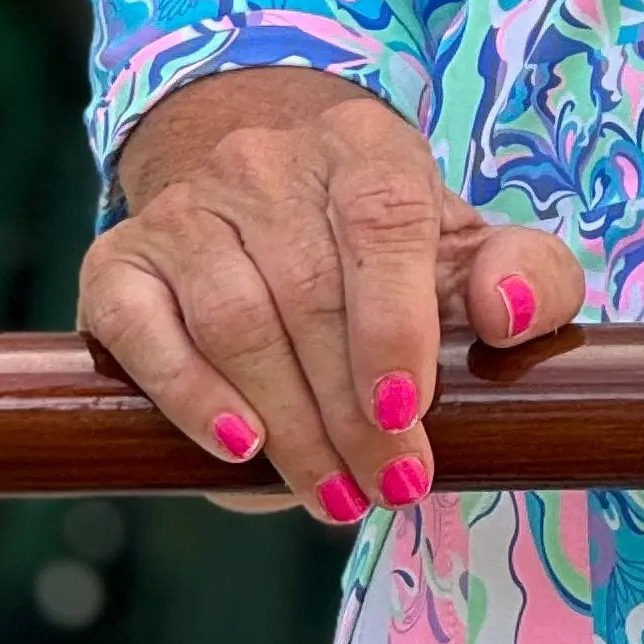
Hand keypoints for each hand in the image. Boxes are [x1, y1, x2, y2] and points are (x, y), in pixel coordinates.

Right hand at [78, 65, 586, 520]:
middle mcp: (263, 161)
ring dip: (287, 425)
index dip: (395, 322)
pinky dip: (188, 394)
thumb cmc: (386, 251)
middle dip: (350, 411)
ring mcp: (184, 208)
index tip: (410, 415)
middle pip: (308, 290)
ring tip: (333, 498)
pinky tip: (239, 450)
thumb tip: (512, 314)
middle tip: (387, 489)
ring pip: (232, 319)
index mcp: (361, 145)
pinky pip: (140, 330)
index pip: (382, 219)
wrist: (264, 203)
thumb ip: (526, 277)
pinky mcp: (117, 261)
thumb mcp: (466, 251)